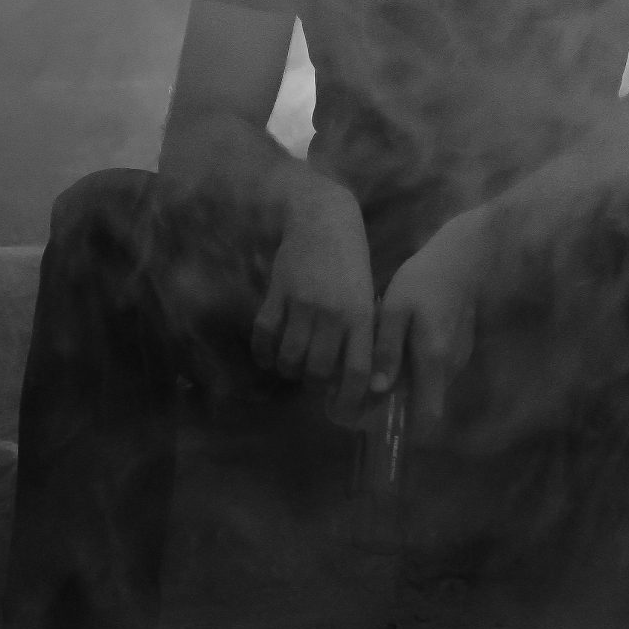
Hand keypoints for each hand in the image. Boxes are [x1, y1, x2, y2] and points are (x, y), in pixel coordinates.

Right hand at [251, 176, 374, 417]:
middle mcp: (334, 313)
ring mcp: (303, 303)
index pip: (359, 371)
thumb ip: (361, 334)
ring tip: (291, 367)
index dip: (350, 399)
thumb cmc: (350, 261)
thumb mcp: (365, 296)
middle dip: (314, 384)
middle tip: (312, 379)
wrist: (322, 218)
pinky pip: (265, 335)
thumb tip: (358, 379)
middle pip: (319, 370)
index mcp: (362, 315)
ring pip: (290, 358)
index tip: (342, 410)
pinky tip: (267, 356)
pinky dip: (263, 353)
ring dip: (289, 371)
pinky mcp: (278, 292)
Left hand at [370, 210, 488, 436]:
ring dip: (405, 383)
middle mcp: (450, 369)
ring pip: (428, 386)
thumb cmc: (425, 279)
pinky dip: (416, 367)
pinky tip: (400, 342)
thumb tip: (377, 389)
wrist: (463, 257)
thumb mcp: (395, 310)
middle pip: (423, 405)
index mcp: (433, 362)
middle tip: (365, 383)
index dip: (405, 429)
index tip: (376, 419)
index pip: (427, 419)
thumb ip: (387, 351)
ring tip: (379, 358)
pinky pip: (434, 370)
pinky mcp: (459, 349)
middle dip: (396, 403)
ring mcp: (458, 360)